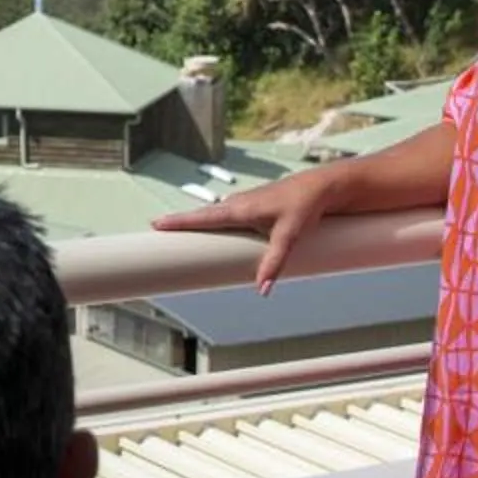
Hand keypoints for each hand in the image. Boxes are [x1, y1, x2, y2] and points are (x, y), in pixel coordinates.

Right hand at [154, 172, 333, 293]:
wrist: (321, 187)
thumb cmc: (305, 207)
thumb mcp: (289, 237)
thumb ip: (274, 264)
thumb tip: (261, 289)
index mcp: (239, 209)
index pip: (201, 217)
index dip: (178, 222)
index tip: (156, 224)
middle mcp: (237, 204)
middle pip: (202, 216)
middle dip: (180, 222)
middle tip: (156, 229)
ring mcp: (244, 204)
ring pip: (214, 215)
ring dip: (197, 222)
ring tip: (177, 231)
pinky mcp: (253, 206)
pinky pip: (226, 215)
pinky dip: (213, 221)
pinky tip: (212, 229)